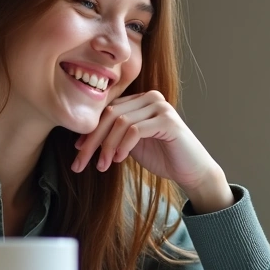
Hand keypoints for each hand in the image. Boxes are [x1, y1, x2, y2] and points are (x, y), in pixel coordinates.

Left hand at [72, 90, 234, 212]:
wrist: (192, 171)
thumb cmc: (163, 157)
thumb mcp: (131, 145)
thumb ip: (114, 135)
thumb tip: (82, 140)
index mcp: (140, 100)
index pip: (107, 111)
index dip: (90, 132)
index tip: (77, 151)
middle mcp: (150, 98)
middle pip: (110, 114)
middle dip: (92, 140)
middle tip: (80, 162)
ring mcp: (161, 107)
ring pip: (120, 122)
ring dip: (107, 146)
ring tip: (102, 166)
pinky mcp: (168, 121)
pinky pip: (135, 130)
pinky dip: (123, 146)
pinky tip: (119, 160)